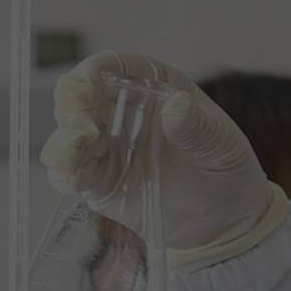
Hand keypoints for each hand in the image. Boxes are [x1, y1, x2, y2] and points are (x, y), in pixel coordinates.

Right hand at [41, 51, 286, 268]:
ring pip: (68, 138)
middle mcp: (123, 115)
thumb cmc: (227, 171)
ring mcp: (108, 150)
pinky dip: (65, 175)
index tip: (86, 86)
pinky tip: (71, 178)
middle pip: (80, 100)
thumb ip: (198, 128)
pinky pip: (72, 176)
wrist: (225, 222)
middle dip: (70, 108)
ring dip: (63, 143)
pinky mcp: (102, 185)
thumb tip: (176, 107)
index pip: (114, 68)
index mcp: (152, 88)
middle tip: (79, 125)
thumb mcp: (222, 146)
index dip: (93, 73)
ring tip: (75, 150)